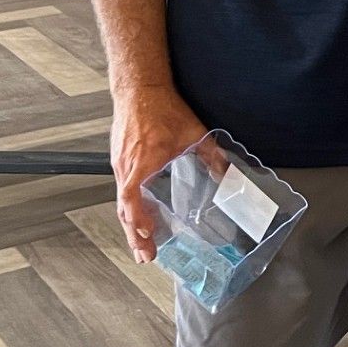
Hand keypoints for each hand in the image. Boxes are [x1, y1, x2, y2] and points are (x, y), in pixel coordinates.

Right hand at [109, 82, 209, 262]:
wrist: (139, 90)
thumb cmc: (160, 108)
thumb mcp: (192, 132)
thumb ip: (210, 154)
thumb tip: (228, 171)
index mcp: (143, 161)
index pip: (132, 197)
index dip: (138, 218)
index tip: (147, 234)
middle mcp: (127, 166)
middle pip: (125, 209)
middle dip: (135, 235)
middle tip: (145, 256)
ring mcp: (120, 165)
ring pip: (122, 202)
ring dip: (131, 225)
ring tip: (142, 245)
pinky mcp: (119, 161)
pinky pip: (122, 191)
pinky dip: (129, 209)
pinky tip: (139, 218)